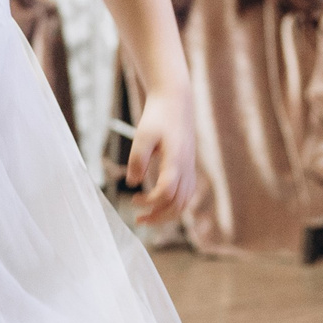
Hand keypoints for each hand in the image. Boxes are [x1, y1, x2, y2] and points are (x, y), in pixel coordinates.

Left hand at [127, 87, 197, 224]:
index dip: (150, 201)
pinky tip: (159, 204)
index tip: (133, 198)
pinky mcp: (189, 167)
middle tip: (138, 220)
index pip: (166, 193)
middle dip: (158, 217)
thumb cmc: (158, 117)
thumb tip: (132, 183)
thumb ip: (137, 159)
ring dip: (167, 215)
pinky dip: (174, 205)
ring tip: (147, 217)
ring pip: (184, 202)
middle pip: (178, 204)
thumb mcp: (142, 135)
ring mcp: (190, 169)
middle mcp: (186, 168)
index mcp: (176, 160)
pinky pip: (186, 194)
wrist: (176, 101)